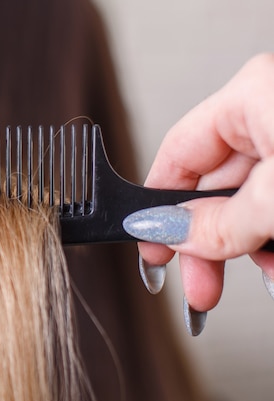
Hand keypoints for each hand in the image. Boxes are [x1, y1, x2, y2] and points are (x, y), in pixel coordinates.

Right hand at [127, 53, 273, 321]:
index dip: (156, 207)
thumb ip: (218, 221)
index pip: (176, 155)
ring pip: (252, 205)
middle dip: (209, 245)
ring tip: (264, 277)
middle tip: (198, 290)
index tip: (150, 248)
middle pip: (213, 189)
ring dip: (250, 250)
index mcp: (252, 98)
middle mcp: (271, 114)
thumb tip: (165, 232)